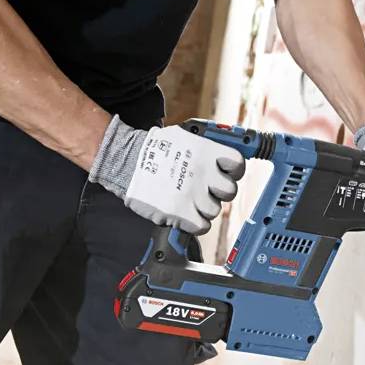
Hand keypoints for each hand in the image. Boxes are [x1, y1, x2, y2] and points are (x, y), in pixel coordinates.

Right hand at [89, 116, 244, 234]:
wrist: (127, 162)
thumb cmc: (155, 150)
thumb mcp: (185, 138)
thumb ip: (207, 149)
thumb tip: (224, 157)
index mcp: (207, 152)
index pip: (237, 164)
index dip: (233, 171)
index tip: (226, 173)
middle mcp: (203, 173)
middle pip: (230, 191)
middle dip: (219, 192)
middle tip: (205, 189)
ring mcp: (193, 194)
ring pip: (214, 210)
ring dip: (203, 207)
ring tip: (188, 199)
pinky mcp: (181, 213)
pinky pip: (202, 226)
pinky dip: (195, 223)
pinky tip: (186, 213)